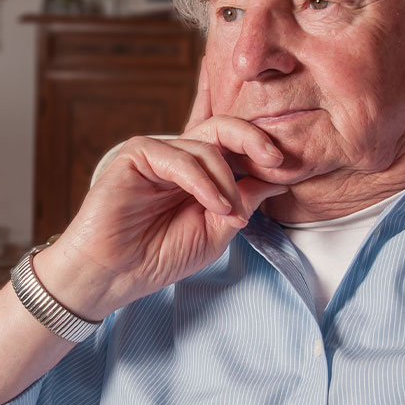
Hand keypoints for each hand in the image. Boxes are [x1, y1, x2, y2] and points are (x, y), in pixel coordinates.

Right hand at [34, 67, 287, 319]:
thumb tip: (278, 179)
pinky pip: (178, 158)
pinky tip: (213, 205)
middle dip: (255, 140)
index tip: (290, 171)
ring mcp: (158, 154)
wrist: (113, 275)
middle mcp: (181, 158)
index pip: (236, 148)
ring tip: (229, 214)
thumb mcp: (216, 231)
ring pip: (206, 147)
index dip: (263, 153)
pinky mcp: (136, 155)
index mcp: (200, 173)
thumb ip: (243, 202)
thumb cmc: (158, 256)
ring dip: (226, 182)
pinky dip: (202, 181)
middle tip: (277, 160)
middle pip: (224, 129)